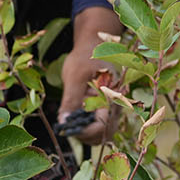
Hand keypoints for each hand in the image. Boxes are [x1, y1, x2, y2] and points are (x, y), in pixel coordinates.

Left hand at [58, 5, 121, 145]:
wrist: (93, 44)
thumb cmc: (84, 56)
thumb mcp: (74, 75)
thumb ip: (71, 99)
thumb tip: (64, 122)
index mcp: (111, 96)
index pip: (103, 125)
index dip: (84, 131)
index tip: (67, 127)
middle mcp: (115, 105)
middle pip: (104, 134)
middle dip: (84, 136)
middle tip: (67, 127)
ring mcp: (111, 107)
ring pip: (102, 133)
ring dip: (85, 134)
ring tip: (70, 122)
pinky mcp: (105, 107)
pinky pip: (99, 126)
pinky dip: (86, 128)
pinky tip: (74, 118)